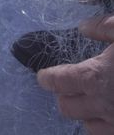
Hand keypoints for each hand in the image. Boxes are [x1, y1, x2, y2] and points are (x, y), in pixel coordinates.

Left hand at [38, 14, 113, 134]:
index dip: (47, 78)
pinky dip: (106, 126)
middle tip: (71, 87)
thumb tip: (84, 26)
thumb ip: (104, 27)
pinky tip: (112, 113)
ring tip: (95, 100)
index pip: (57, 82)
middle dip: (65, 96)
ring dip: (86, 113)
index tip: (45, 76)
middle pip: (66, 107)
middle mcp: (103, 104)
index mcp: (96, 77)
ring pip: (86, 125)